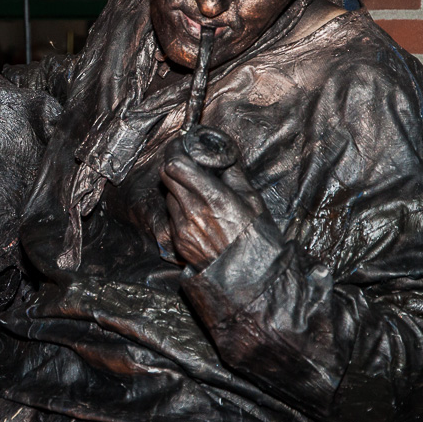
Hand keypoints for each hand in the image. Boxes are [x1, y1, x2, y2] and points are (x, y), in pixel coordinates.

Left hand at [160, 137, 265, 268]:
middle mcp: (193, 211)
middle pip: (166, 176)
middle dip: (173, 165)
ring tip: (195, 190)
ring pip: (168, 195)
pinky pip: (172, 215)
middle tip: (185, 162)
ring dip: (177, 187)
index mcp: (213, 198)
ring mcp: (182, 227)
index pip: (177, 165)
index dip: (175, 151)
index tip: (180, 145)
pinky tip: (196, 212)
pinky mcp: (178, 240)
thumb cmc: (256, 237)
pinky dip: (179, 208)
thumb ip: (233, 174)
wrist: (250, 276)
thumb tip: (222, 155)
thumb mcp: (252, 200)